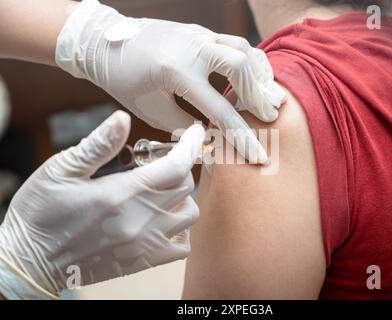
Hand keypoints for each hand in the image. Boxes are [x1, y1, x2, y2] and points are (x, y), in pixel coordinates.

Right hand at [0, 111, 203, 295]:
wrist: (30, 261)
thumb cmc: (41, 212)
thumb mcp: (60, 170)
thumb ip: (98, 145)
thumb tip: (123, 118)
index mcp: (120, 194)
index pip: (175, 165)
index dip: (190, 144)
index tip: (195, 132)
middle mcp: (139, 221)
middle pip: (185, 186)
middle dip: (179, 166)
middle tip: (158, 161)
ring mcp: (143, 245)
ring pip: (189, 215)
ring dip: (182, 196)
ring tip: (160, 189)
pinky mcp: (142, 262)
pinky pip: (181, 247)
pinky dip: (181, 229)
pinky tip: (162, 219)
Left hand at [55, 0, 285, 163]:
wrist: (104, 42)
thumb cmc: (123, 80)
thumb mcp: (151, 110)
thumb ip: (185, 126)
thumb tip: (212, 139)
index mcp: (175, 71)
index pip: (219, 109)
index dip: (241, 136)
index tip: (257, 155)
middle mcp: (191, 47)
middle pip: (241, 66)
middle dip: (258, 96)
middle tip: (268, 117)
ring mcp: (197, 35)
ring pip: (243, 47)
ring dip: (258, 75)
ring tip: (266, 97)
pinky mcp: (199, 32)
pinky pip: (233, 42)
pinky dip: (249, 60)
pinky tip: (253, 77)